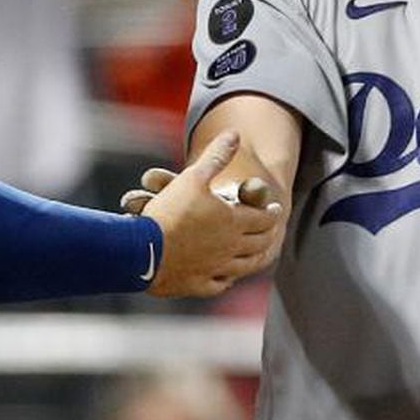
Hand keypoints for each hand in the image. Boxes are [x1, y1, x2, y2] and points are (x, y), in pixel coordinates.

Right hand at [141, 131, 283, 298]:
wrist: (144, 252)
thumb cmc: (170, 212)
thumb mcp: (194, 177)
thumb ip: (216, 156)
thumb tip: (234, 134)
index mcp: (233, 222)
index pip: (263, 218)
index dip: (271, 212)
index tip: (275, 209)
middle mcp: (230, 248)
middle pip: (258, 243)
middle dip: (267, 234)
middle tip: (271, 229)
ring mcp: (216, 269)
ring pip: (244, 267)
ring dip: (254, 259)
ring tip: (258, 254)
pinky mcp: (198, 285)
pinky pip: (220, 283)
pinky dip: (227, 279)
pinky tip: (227, 278)